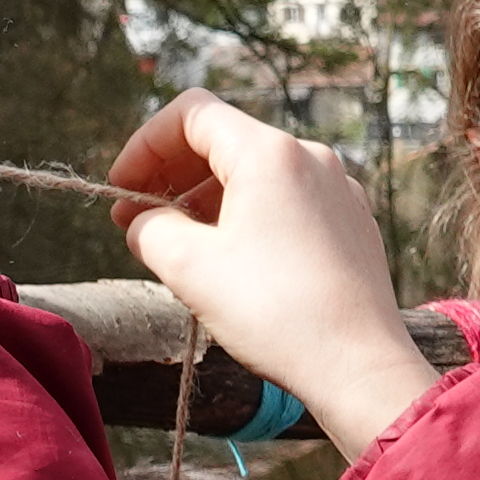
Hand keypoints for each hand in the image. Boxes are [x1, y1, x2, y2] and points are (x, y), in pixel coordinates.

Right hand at [110, 94, 437, 455]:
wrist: (359, 366)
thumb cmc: (275, 313)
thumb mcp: (189, 267)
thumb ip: (149, 228)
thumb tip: (141, 221)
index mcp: (269, 153)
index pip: (190, 113)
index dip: (143, 145)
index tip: (121, 188)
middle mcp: (310, 156)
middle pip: (223, 140)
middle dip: (171, 173)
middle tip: (136, 219)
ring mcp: (337, 188)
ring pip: (256, 173)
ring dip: (206, 197)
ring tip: (178, 244)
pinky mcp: (352, 222)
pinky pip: (288, 200)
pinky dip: (248, 215)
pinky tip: (232, 259)